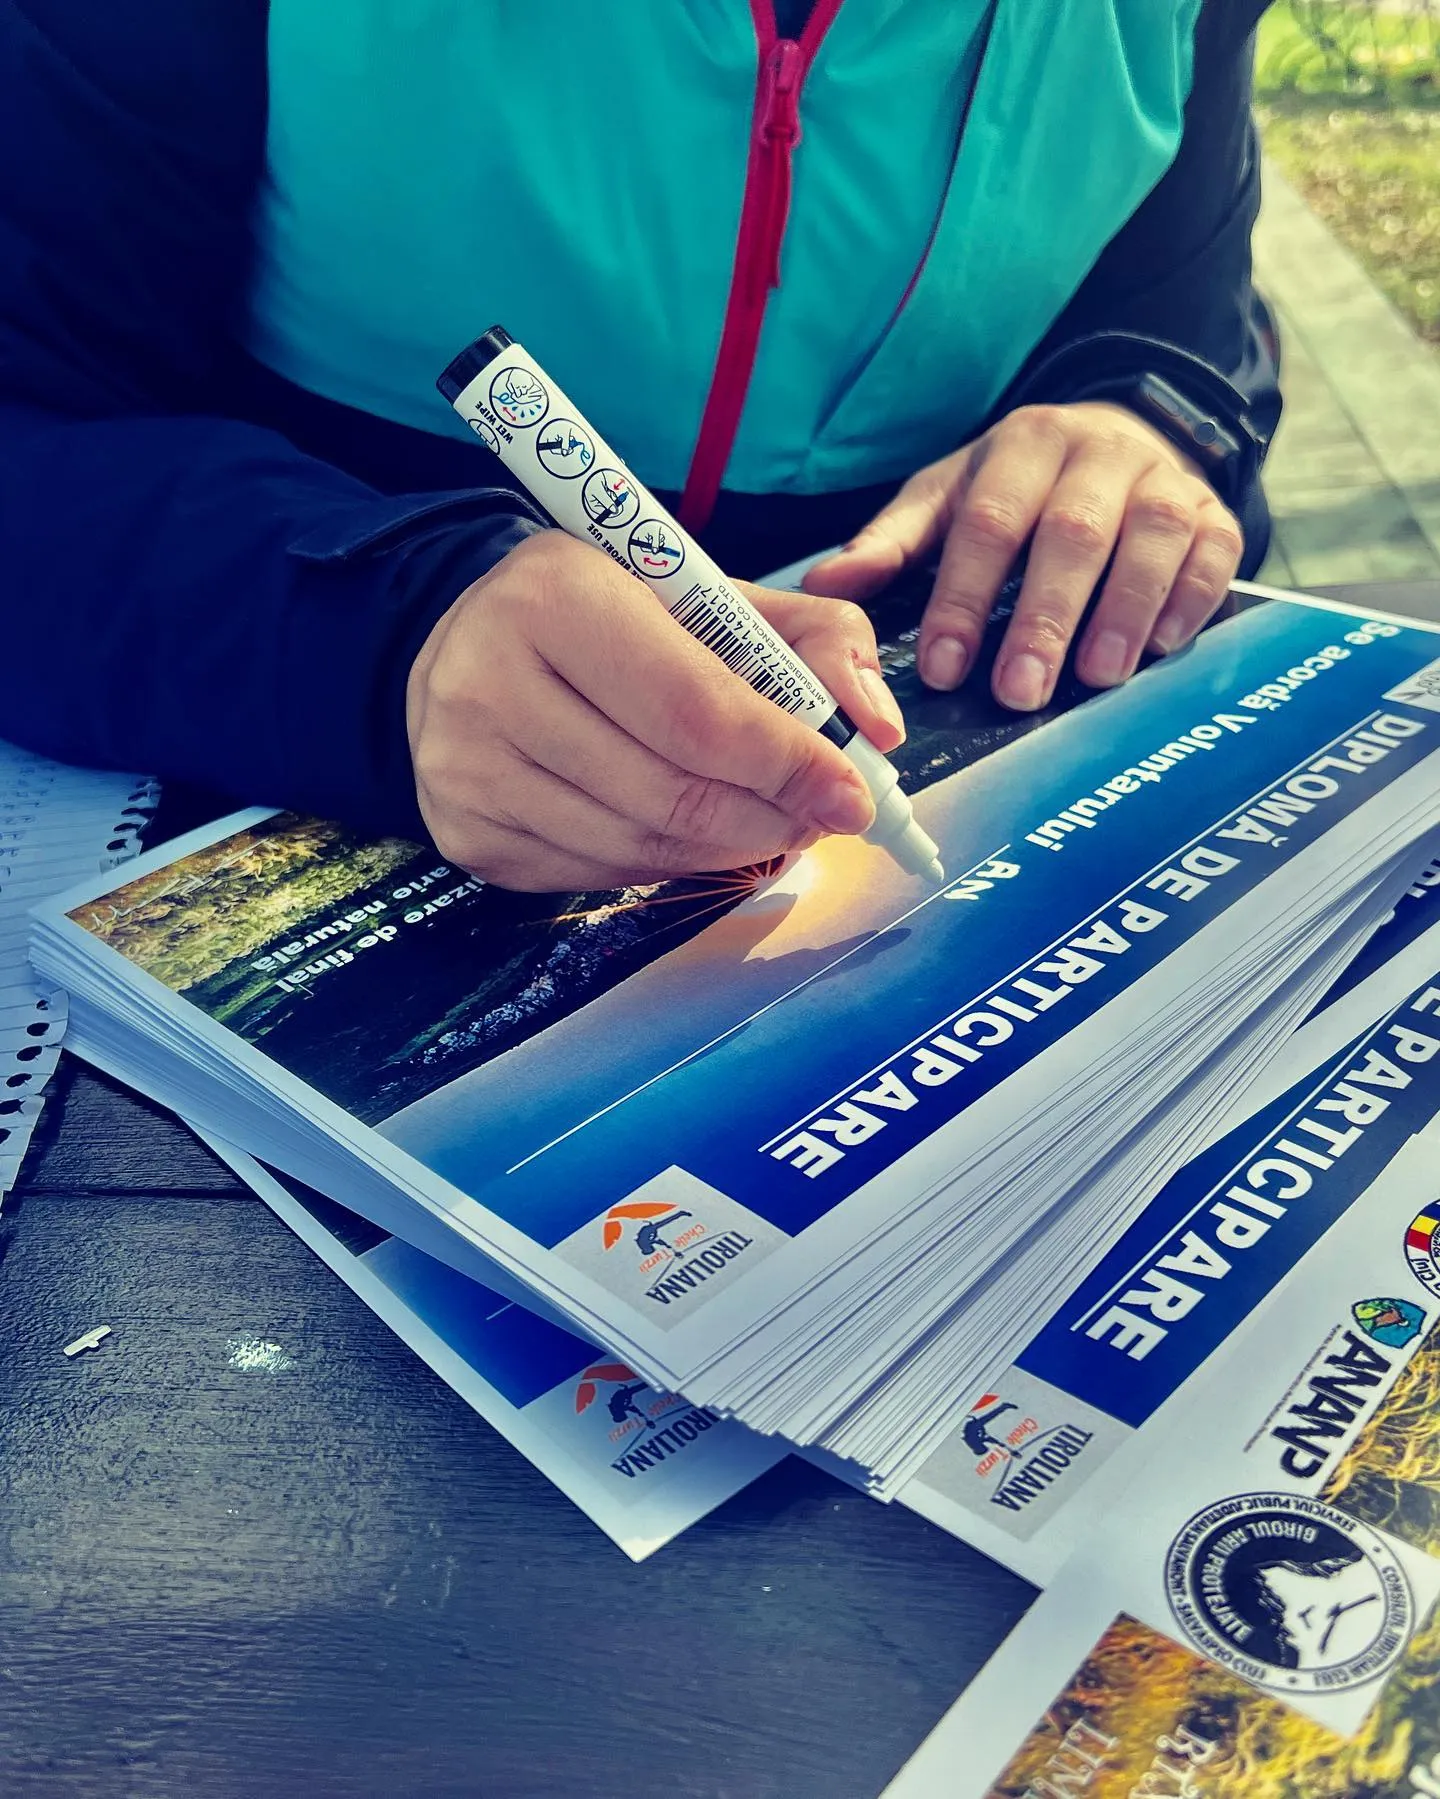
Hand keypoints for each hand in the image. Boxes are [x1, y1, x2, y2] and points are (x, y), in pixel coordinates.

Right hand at [406, 530, 904, 890]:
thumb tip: (880, 729)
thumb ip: (815, 641)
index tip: (852, 794)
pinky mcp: (463, 834)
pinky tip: (685, 831)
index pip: (696, 711)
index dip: (788, 764)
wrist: (473, 637)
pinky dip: (664, 865)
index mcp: (555, 595)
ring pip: (639, 847)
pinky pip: (597, 876)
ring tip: (764, 823)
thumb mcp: (712, 594)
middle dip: (769, 818)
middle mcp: (487, 681)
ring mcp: (464, 768)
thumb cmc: (613, 614)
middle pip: (672, 794)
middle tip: (815, 818)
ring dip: (726, 849)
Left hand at [804, 401, 1244, 709]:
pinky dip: (1189, 600)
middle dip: (1045, 616)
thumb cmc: (1017, 487)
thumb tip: (824, 587)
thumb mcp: (950, 497)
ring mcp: (1163, 480)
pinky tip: (1162, 647)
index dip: (964, 599)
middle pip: (1072, 533)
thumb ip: (893, 543)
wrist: (1118, 439)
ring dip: (1124, 611)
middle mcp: (1096, 453)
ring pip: (1152, 537)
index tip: (945, 669)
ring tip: (1097, 678)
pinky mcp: (1214, 512)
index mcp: (1021, 447)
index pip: (988, 524)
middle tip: (1020, 691)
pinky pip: (1213, 551)